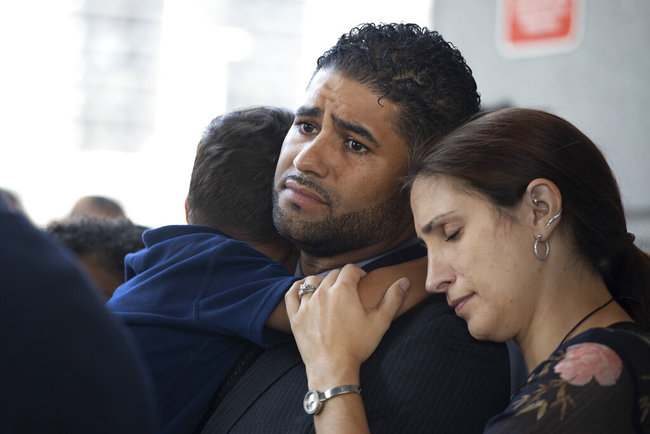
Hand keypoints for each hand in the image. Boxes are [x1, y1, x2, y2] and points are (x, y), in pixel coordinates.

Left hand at [285, 264, 409, 387]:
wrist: (333, 369)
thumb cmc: (357, 346)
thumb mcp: (380, 322)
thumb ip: (393, 299)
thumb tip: (405, 280)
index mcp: (343, 290)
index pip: (350, 269)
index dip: (358, 272)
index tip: (362, 281)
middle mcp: (323, 292)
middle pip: (332, 274)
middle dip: (342, 279)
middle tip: (348, 290)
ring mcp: (306, 304)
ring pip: (312, 281)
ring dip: (321, 282)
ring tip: (328, 290)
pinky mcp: (295, 317)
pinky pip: (291, 294)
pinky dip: (296, 288)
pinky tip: (302, 289)